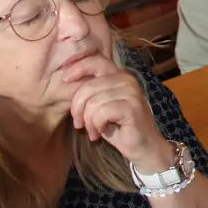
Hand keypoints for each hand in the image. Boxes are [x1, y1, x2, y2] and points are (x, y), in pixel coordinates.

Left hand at [63, 53, 173, 169]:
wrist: (141, 146)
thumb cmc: (118, 126)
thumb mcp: (100, 105)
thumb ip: (90, 91)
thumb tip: (65, 80)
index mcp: (118, 75)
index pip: (96, 60)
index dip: (77, 67)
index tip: (65, 80)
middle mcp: (126, 79)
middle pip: (88, 86)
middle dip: (77, 108)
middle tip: (79, 124)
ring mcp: (131, 92)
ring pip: (93, 101)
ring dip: (88, 121)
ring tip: (94, 130)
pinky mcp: (132, 107)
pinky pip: (102, 112)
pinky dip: (97, 125)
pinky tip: (101, 132)